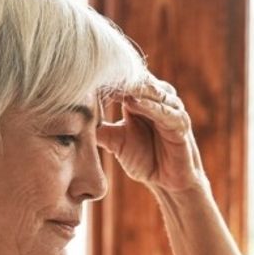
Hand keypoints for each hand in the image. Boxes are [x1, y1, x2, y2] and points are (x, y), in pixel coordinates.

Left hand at [96, 75, 207, 194]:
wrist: (168, 182)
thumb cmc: (144, 158)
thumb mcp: (116, 142)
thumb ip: (100, 129)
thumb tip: (73, 122)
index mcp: (142, 98)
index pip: (124, 81)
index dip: (106, 79)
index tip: (84, 76)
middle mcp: (158, 98)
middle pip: (138, 80)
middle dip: (119, 77)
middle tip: (97, 71)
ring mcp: (171, 108)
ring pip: (151, 92)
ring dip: (133, 87)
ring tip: (113, 83)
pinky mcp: (180, 123)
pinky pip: (165, 111)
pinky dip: (150, 106)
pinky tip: (134, 102)